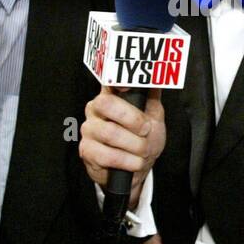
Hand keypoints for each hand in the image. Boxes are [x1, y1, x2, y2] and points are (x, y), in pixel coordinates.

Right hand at [79, 87, 164, 201]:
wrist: (136, 166)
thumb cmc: (143, 137)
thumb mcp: (153, 115)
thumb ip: (153, 97)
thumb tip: (157, 77)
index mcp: (110, 95)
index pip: (109, 81)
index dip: (115, 80)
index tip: (127, 85)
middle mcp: (95, 109)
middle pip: (106, 104)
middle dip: (133, 119)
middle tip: (146, 130)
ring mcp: (89, 130)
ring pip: (110, 133)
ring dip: (135, 145)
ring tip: (144, 150)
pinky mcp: (87, 151)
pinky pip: (109, 156)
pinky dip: (128, 161)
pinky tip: (135, 162)